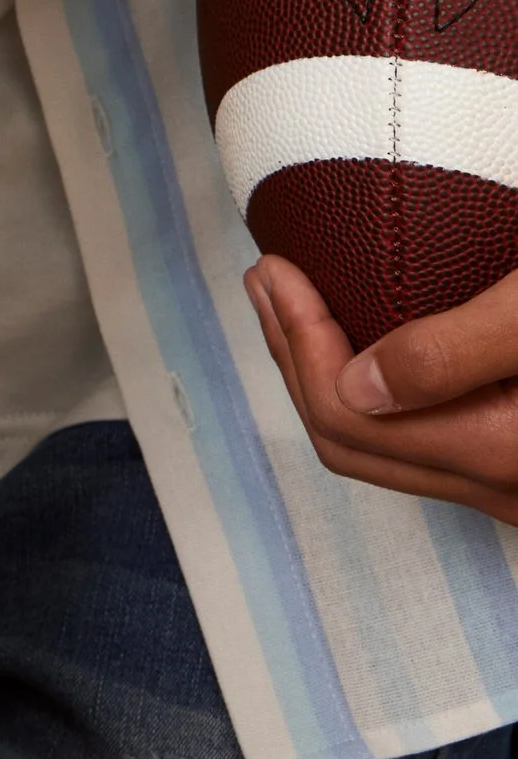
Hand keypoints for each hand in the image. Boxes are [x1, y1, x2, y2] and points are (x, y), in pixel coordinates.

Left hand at [248, 253, 517, 519]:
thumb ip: (451, 354)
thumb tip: (357, 384)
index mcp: (496, 450)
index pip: (348, 416)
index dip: (298, 339)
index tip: (276, 270)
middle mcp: (498, 488)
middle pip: (349, 442)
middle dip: (294, 357)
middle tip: (265, 284)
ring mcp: (507, 487)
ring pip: (380, 449)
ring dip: (325, 376)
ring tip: (292, 305)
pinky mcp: (514, 466)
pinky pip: (416, 442)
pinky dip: (368, 392)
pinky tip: (365, 341)